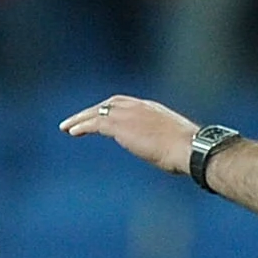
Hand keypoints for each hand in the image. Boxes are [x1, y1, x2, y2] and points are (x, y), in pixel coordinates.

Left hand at [59, 95, 197, 174]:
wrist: (189, 148)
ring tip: (67, 127)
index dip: (111, 110)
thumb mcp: (173, 142)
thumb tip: (163, 153)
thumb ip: (161, 142)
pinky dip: (83, 126)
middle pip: (109, 104)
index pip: (126, 103)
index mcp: (152, 108)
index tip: (102, 116)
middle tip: (79, 120)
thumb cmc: (187, 151)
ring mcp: (129, 114)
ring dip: (81, 119)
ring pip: (98, 112)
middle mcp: (139, 106)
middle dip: (93, 111)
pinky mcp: (121, 125)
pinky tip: (72, 132)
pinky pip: (96, 123)